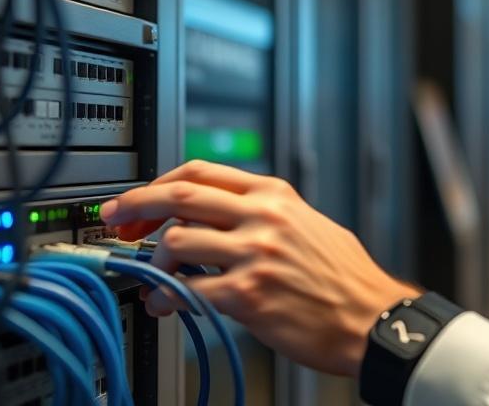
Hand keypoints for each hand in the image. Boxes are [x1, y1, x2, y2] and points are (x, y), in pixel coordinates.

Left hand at [100, 160, 418, 376]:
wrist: (372, 316)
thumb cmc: (344, 276)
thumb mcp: (306, 223)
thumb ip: (261, 213)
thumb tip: (216, 214)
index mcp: (274, 194)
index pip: (201, 171)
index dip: (159, 183)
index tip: (138, 197)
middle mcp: (262, 216)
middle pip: (180, 195)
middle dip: (136, 206)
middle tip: (116, 219)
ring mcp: (255, 254)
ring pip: (177, 241)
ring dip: (153, 262)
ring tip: (155, 278)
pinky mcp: (249, 294)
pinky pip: (189, 289)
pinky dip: (166, 297)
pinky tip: (164, 304)